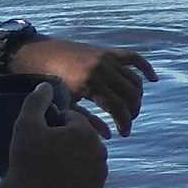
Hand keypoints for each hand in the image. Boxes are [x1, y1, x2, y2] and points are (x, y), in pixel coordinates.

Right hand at [5, 83, 108, 187]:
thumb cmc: (25, 157)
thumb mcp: (26, 124)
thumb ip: (37, 100)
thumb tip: (46, 85)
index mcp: (85, 132)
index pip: (74, 118)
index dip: (56, 123)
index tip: (43, 133)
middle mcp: (100, 150)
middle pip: (84, 135)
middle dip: (69, 138)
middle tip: (47, 148)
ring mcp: (101, 170)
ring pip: (89, 153)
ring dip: (77, 153)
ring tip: (55, 160)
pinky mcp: (98, 186)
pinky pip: (91, 171)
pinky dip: (82, 170)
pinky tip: (65, 172)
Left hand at [23, 37, 156, 133]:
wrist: (35, 54)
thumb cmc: (46, 83)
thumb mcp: (65, 104)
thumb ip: (87, 120)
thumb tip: (107, 136)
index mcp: (90, 84)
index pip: (118, 107)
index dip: (125, 122)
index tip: (124, 134)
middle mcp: (102, 69)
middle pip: (130, 94)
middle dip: (132, 111)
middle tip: (127, 122)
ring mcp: (106, 58)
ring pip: (134, 80)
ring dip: (137, 96)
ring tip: (131, 108)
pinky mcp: (106, 51)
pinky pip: (133, 57)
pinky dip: (145, 67)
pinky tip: (153, 79)